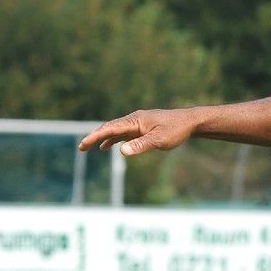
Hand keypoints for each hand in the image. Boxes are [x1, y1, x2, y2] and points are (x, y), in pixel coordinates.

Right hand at [78, 107, 202, 156]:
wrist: (190, 121)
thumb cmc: (176, 130)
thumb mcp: (159, 140)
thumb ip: (140, 145)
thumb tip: (121, 151)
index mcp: (135, 120)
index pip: (110, 129)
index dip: (95, 137)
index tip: (83, 144)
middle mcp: (134, 119)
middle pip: (109, 128)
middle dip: (94, 137)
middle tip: (81, 148)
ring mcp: (138, 123)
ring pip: (115, 130)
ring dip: (102, 138)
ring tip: (89, 147)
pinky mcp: (143, 127)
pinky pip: (124, 132)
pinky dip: (114, 139)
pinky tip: (109, 146)